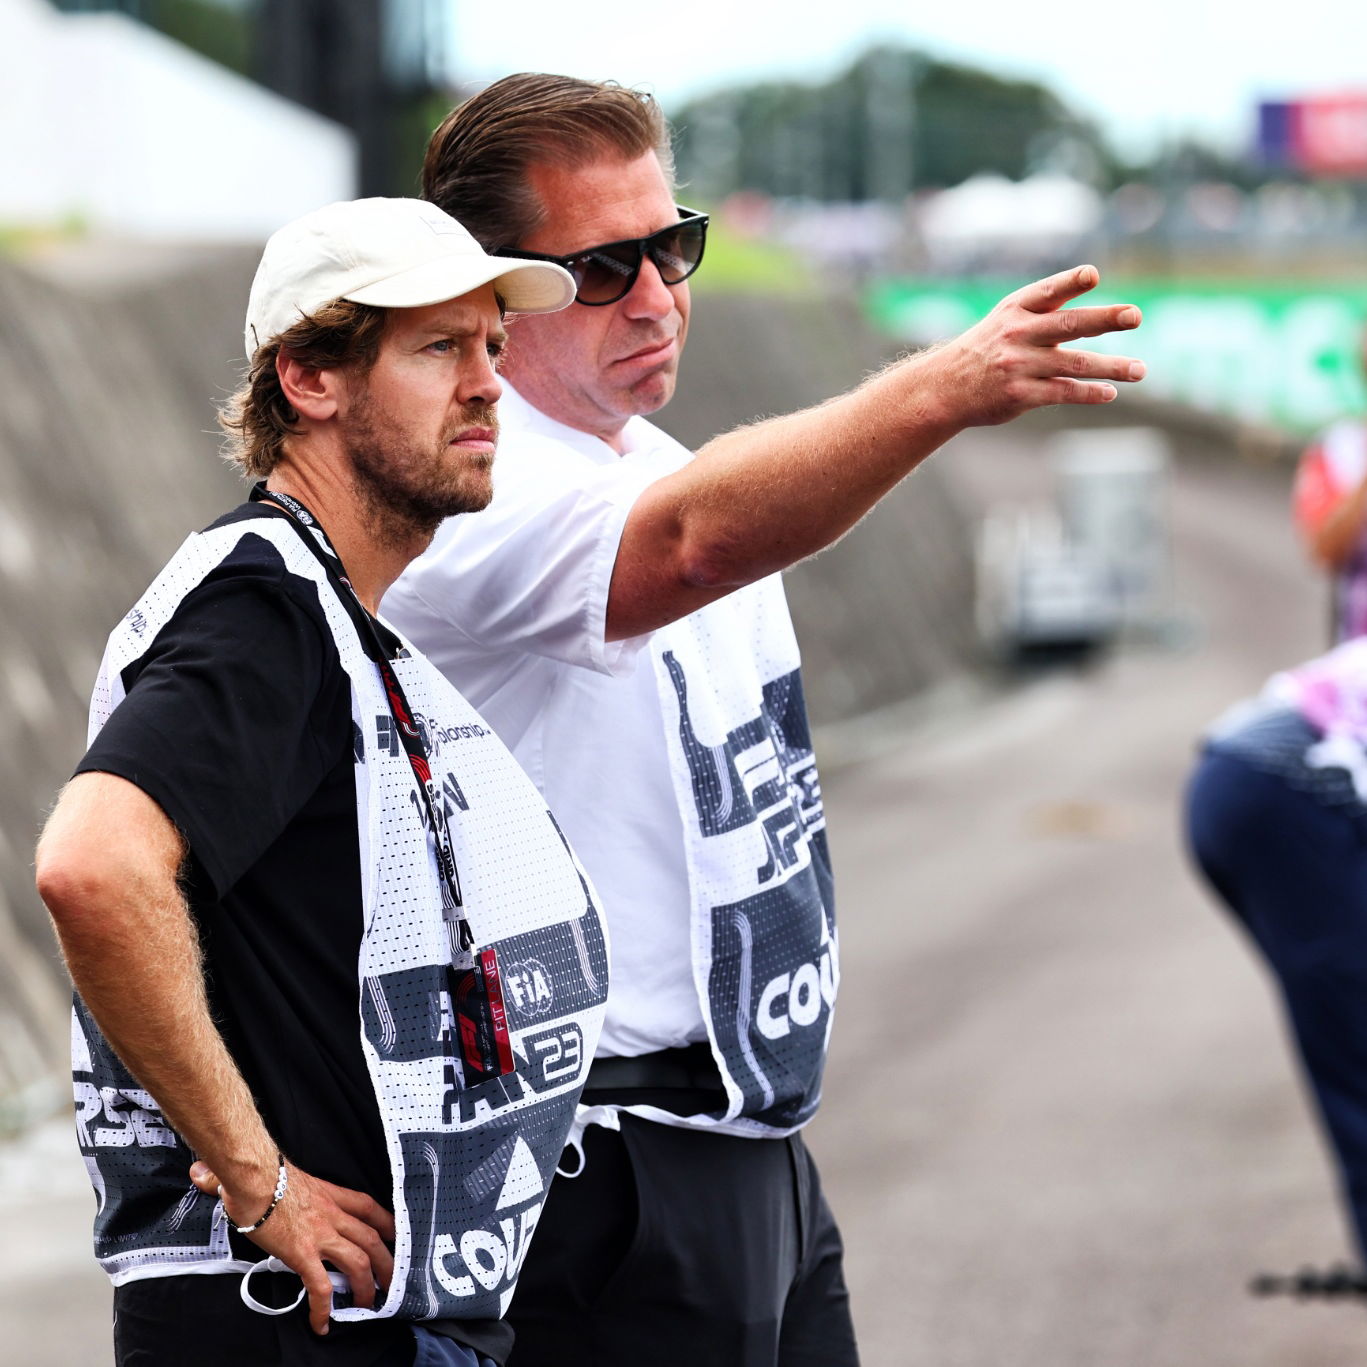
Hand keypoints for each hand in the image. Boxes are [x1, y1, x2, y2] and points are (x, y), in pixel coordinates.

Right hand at [190, 1159, 395, 1335]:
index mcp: (331, 1194)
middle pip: (373, 1239)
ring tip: (366, 1306)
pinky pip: (321, 1286)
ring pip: (358, 1263)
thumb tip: (207, 1173)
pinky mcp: (303, 1253)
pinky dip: (324, 1307)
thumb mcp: (277, 1172)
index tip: (394, 1236)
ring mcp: (320, 1234)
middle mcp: (333, 1214)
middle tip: (390, 1280)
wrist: (253, 1176)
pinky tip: (321, 1323)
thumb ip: (264, 1175)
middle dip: (386, 1262)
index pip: (369, 1208)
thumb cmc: (261, 1172)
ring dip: (365, 1287)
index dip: (386, 1223)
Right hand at [927, 264, 1143, 426]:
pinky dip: (1088, 392)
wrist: (946, 387)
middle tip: (1135, 315)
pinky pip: (1062, 392)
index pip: (1048, 292)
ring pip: (1074, 363)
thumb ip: (1048, 309)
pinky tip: (1110, 393)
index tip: (1093, 276)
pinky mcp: (1020, 394)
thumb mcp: (1007, 319)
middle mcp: (1018, 334)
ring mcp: (1018, 365)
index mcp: (1016, 310)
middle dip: (1105, 319)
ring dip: (1111, 367)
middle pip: (1069, 324)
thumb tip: (1102, 303)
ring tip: (1140, 370)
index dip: (1070, 282)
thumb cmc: (987, 348)